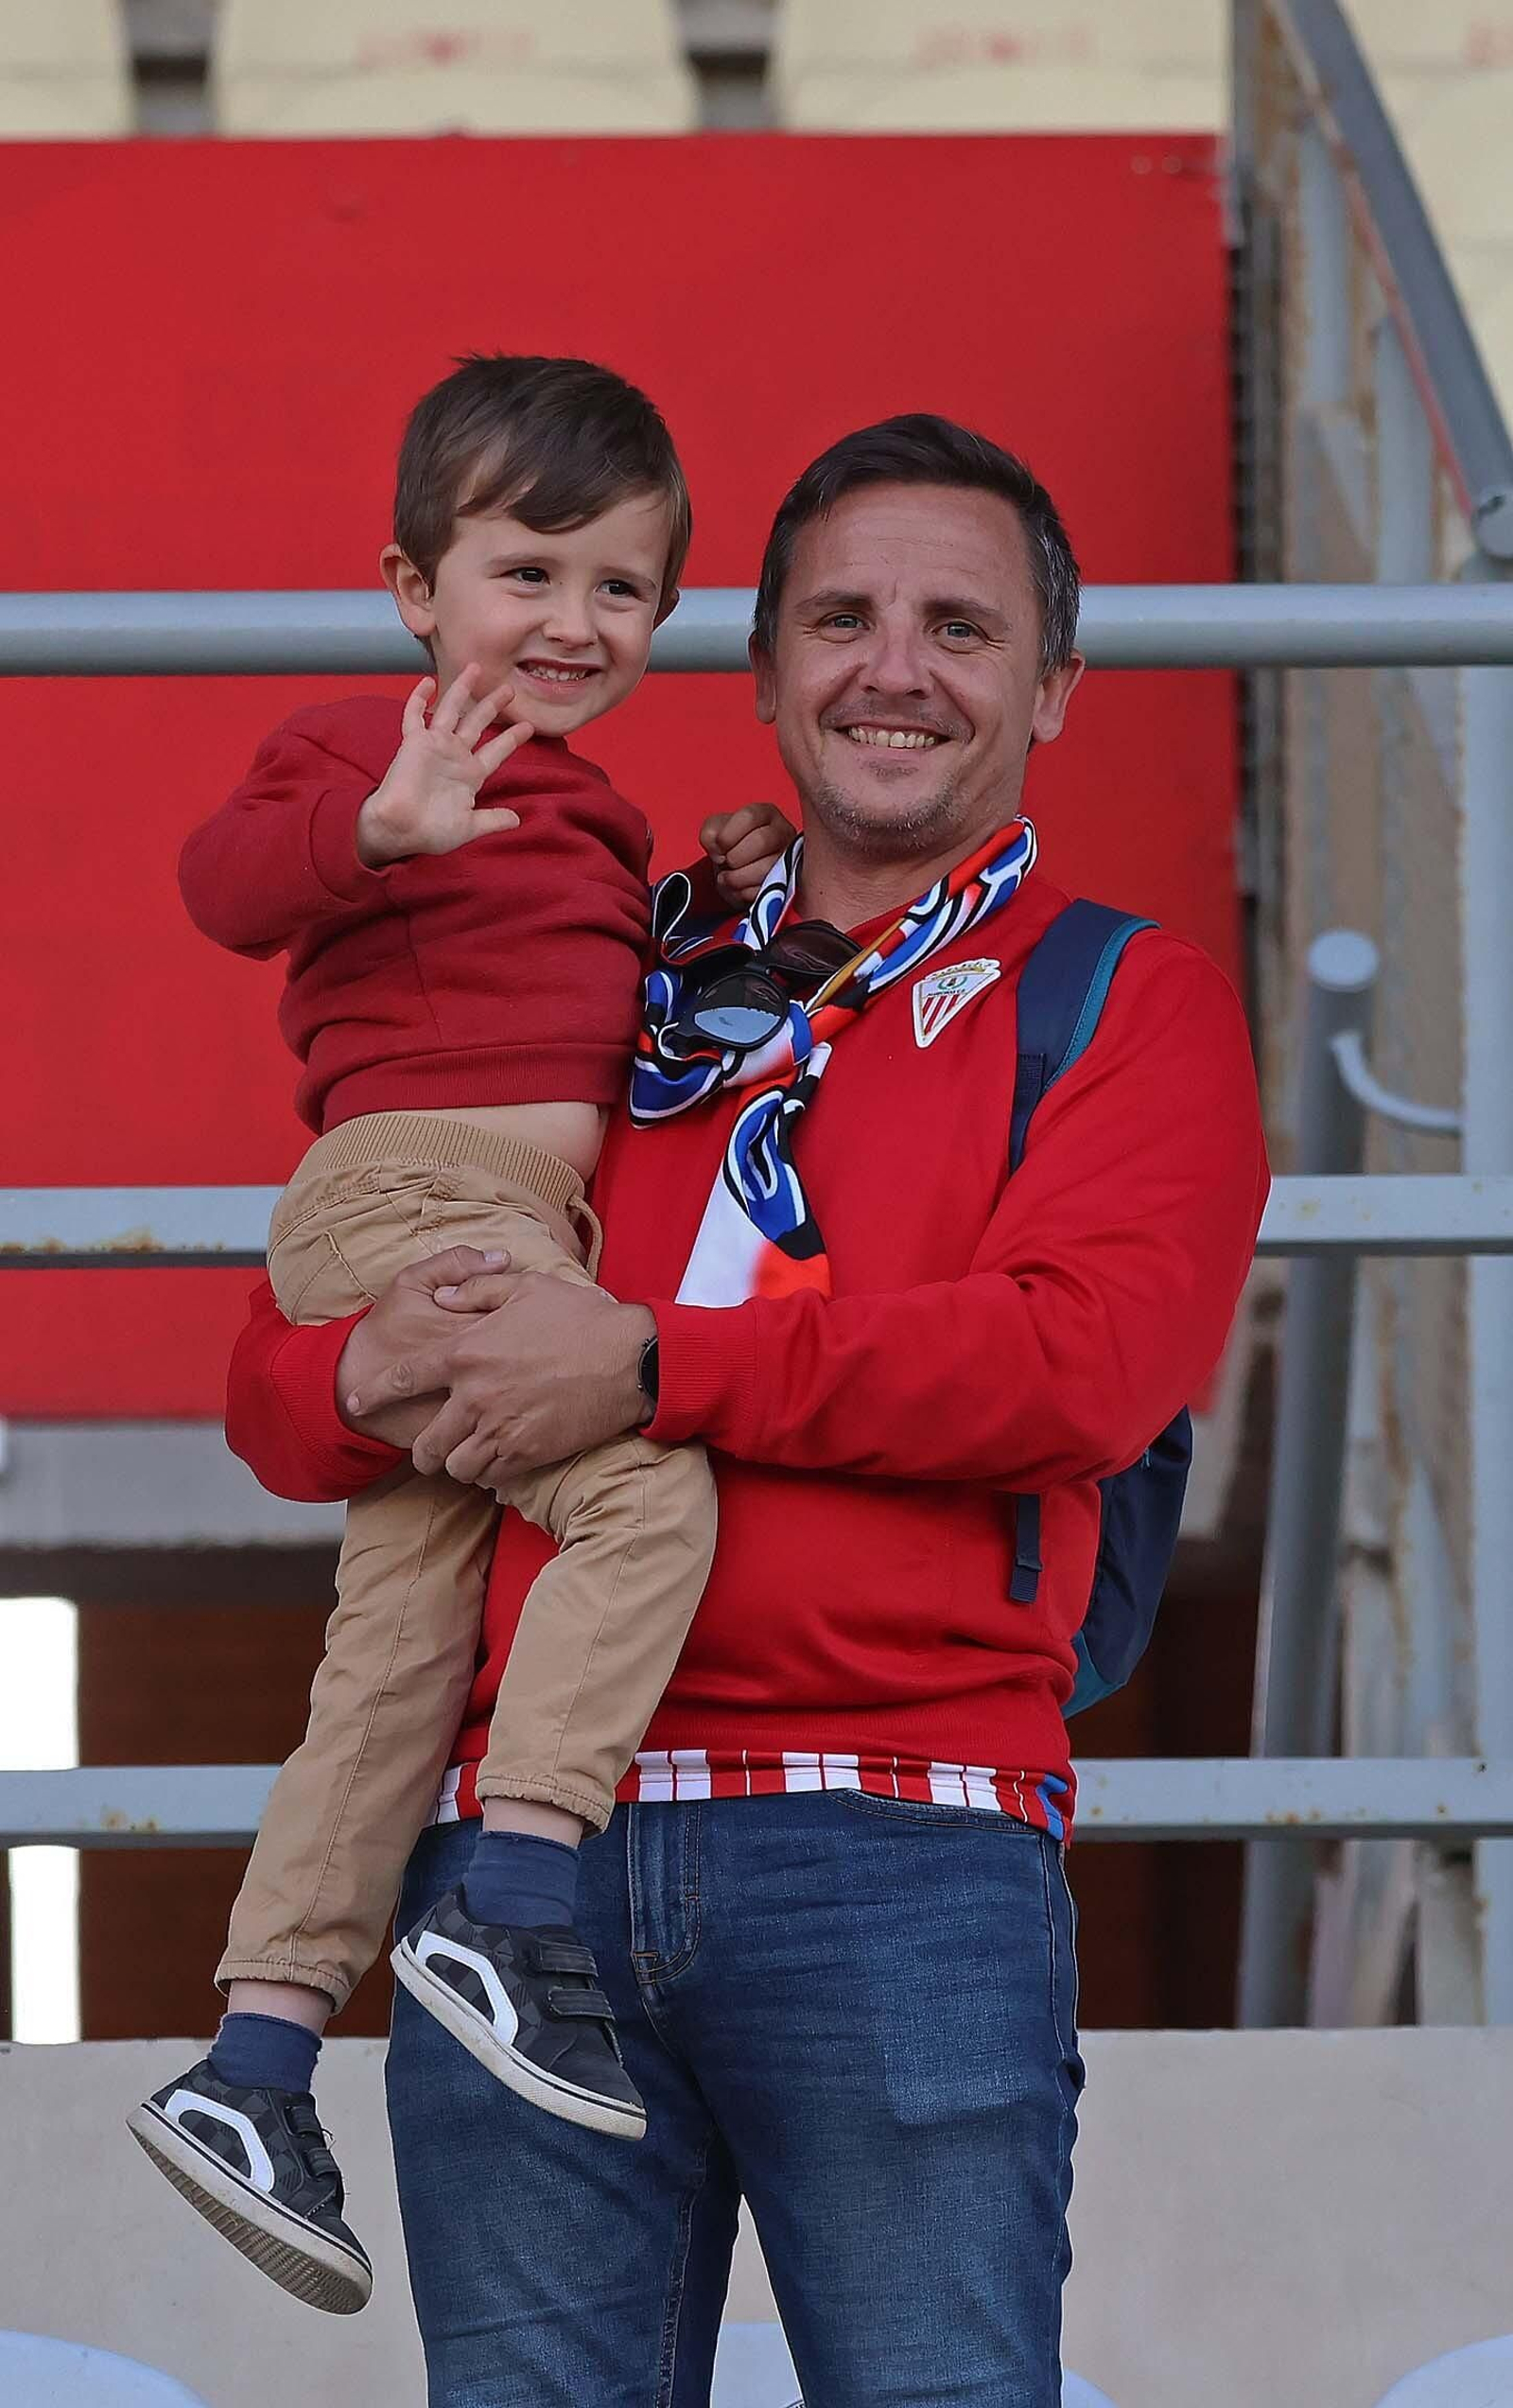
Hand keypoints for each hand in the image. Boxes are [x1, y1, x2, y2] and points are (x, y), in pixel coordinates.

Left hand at [343, 1266, 655, 1494]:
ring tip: (466, 1456)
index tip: (356, 1401)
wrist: (629, 1361)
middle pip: (426, 1441)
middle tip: (426, 1449)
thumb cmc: (581, 1318)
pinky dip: (488, 1474)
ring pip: (456, 1465)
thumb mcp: (527, 1288)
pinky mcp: (528, 1453)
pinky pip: (491, 1477)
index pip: (405, 1378)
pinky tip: (497, 1462)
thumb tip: (447, 1297)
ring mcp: (501, 1429)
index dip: (375, 1392)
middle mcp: (476, 1396)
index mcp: (468, 1352)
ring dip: (456, 1462)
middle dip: (420, 1450)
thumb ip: (478, 1290)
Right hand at [355, 667, 532, 866]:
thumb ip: (492, 820)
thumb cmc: (432, 832)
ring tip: (475, 668)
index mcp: (470, 775)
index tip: (529, 726)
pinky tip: (426, 682)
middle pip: (477, 723)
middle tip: (509, 688)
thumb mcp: (469, 827)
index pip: (496, 752)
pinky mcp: (413, 743)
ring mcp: (434, 746)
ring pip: (451, 710)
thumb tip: (517, 820)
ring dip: (462, 689)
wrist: (401, 829)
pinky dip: (418, 699)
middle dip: (492, 705)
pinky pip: (415, 716)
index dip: (512, 739)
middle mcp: (454, 756)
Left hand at [700, 801, 796, 907]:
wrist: (737, 873)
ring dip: (737, 878)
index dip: (727, 835)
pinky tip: (740, 888)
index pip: (749, 817)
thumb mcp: (714, 832)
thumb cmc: (730, 848)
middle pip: (761, 841)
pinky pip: (766, 890)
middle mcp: (783, 832)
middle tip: (727, 863)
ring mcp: (788, 858)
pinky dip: (745, 893)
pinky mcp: (787, 884)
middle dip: (735, 857)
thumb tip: (719, 852)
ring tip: (729, 878)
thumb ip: (710, 833)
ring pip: (766, 868)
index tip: (719, 846)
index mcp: (765, 813)